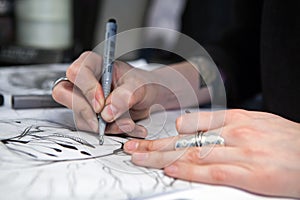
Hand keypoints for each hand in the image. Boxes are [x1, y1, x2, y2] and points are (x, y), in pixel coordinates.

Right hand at [52, 51, 159, 136]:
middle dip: (85, 111)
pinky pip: (92, 129)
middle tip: (104, 120)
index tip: (101, 104)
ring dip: (104, 126)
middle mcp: (86, 82)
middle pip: (64, 94)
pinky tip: (129, 127)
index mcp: (95, 65)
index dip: (87, 89)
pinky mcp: (92, 117)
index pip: (77, 72)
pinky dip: (112, 132)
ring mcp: (86, 101)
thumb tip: (107, 111)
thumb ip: (125, 96)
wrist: (152, 98)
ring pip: (79, 116)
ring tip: (129, 123)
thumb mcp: (140, 86)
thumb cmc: (144, 84)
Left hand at [124, 109, 299, 197]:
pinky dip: (190, 170)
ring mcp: (242, 152)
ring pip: (193, 153)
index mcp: (238, 119)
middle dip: (155, 144)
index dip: (168, 131)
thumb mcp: (259, 122)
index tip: (150, 137)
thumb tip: (201, 129)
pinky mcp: (251, 174)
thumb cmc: (290, 140)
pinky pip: (214, 171)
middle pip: (186, 138)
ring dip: (163, 157)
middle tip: (132, 148)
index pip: (193, 123)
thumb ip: (228, 125)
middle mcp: (236, 132)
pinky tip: (171, 170)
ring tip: (140, 159)